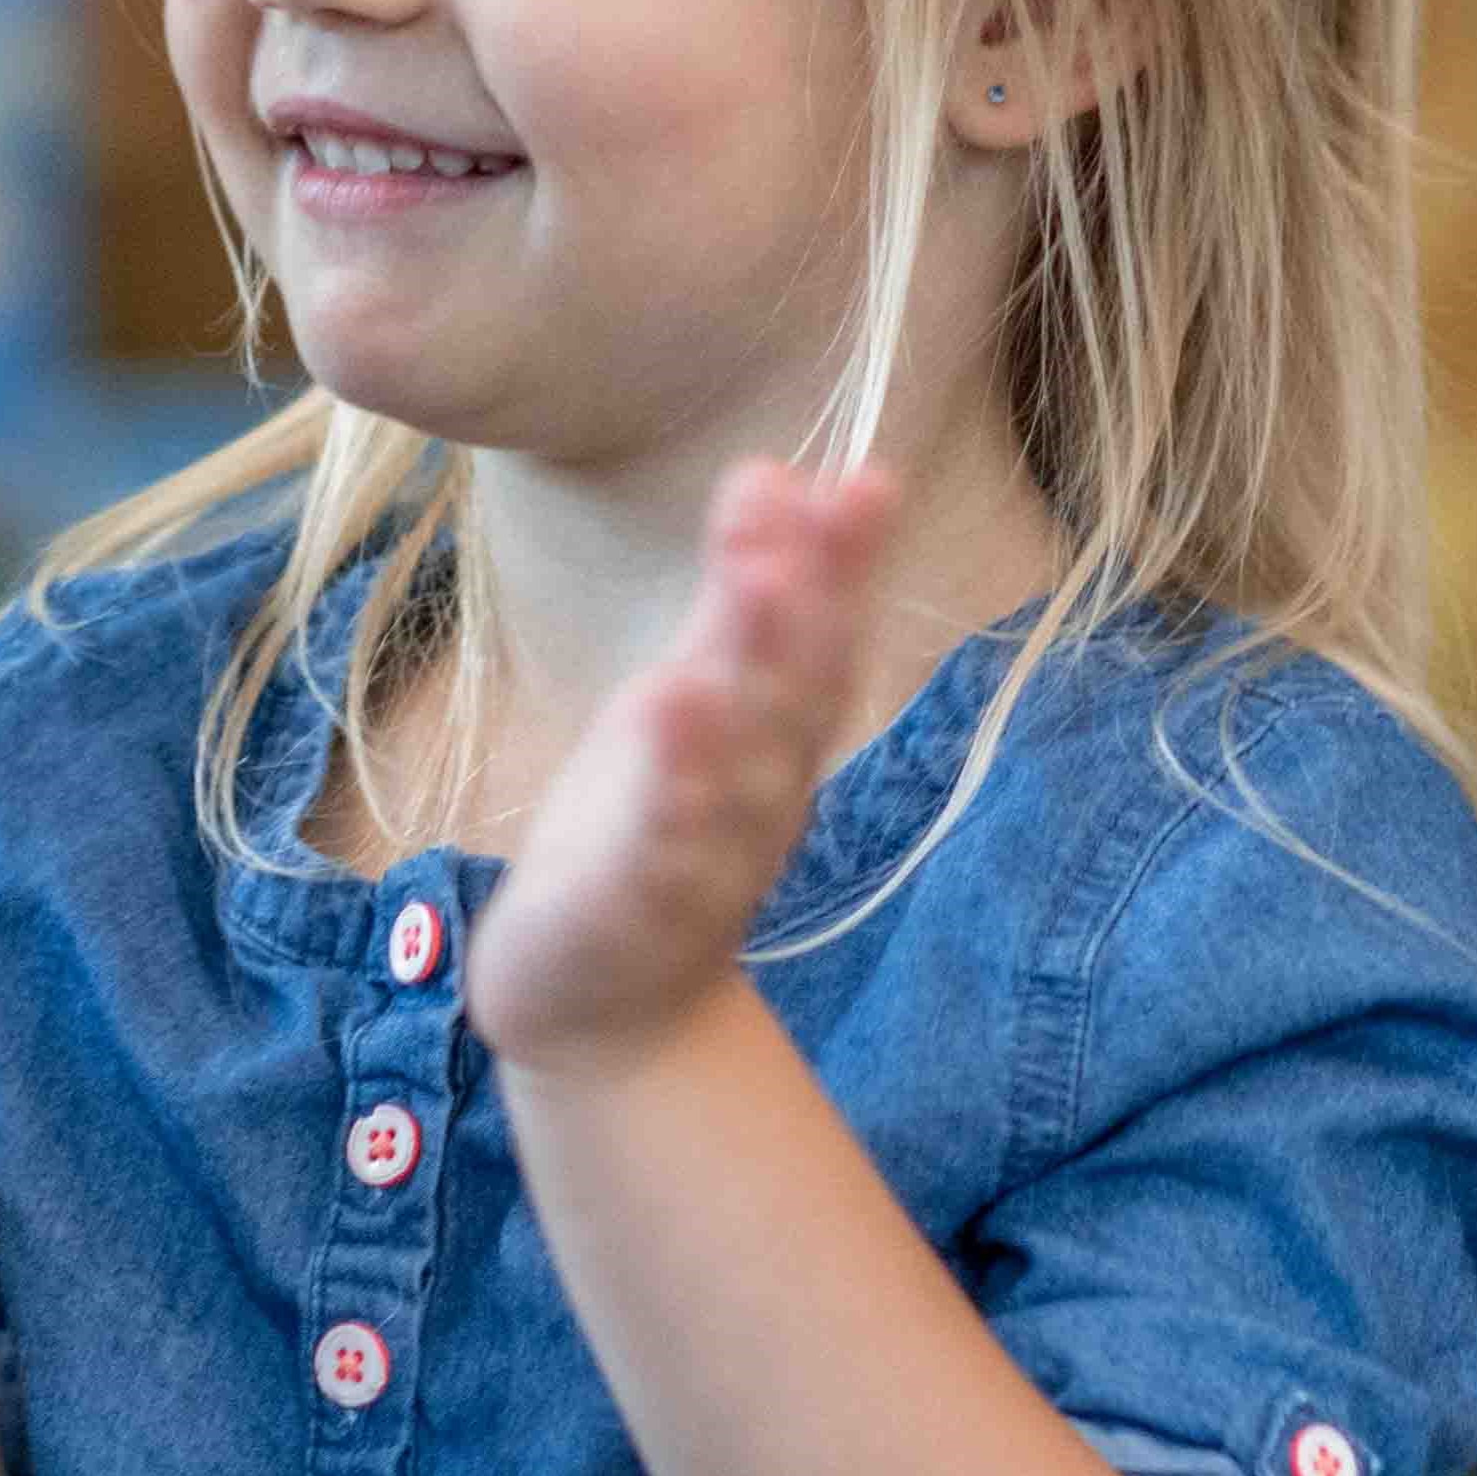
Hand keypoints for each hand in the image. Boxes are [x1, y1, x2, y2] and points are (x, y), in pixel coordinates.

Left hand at [469, 461, 896, 1069]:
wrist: (608, 1007)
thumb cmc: (657, 827)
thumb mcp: (699, 694)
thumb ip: (745, 598)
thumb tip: (782, 469)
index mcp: (777, 738)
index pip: (826, 641)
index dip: (849, 565)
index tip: (868, 479)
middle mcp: (761, 793)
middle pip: (793, 701)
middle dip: (801, 610)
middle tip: (808, 517)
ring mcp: (706, 857)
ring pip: (738, 774)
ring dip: (743, 692)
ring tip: (748, 596)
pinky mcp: (637, 909)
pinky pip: (662, 851)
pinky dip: (671, 790)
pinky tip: (661, 714)